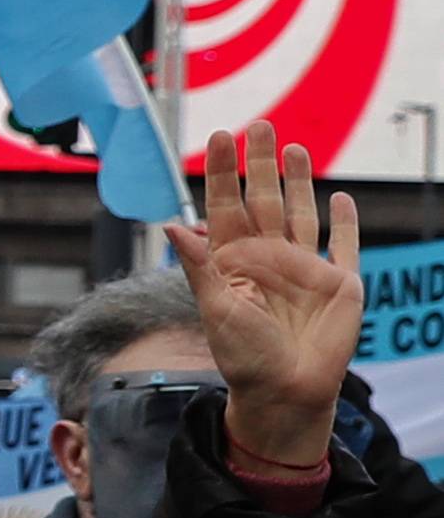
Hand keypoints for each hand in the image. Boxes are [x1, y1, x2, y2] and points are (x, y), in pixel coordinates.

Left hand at [167, 121, 362, 468]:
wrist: (285, 392)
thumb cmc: (243, 357)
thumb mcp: (215, 310)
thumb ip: (199, 266)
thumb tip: (173, 224)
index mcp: (232, 262)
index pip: (225, 206)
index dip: (222, 173)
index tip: (218, 137)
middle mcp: (268, 259)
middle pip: (264, 200)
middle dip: (260, 164)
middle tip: (258, 124)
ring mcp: (305, 269)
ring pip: (301, 214)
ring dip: (299, 182)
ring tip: (293, 147)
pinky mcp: (341, 284)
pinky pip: (345, 246)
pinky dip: (345, 223)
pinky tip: (341, 197)